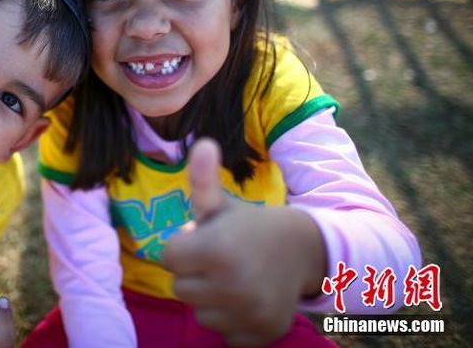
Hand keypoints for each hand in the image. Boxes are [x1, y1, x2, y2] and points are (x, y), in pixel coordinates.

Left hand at [161, 139, 324, 346]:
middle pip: (180, 288)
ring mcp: (248, 314)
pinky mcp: (260, 335)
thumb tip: (202, 143)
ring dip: (211, 299)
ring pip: (200, 313)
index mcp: (217, 249)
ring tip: (234, 279)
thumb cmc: (251, 226)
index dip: (183, 246)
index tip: (204, 239)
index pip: (168, 257)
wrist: (304, 251)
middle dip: (194, 273)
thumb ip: (203, 179)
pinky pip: (223, 333)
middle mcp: (233, 285)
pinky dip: (232, 321)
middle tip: (220, 260)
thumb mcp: (222, 205)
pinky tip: (247, 300)